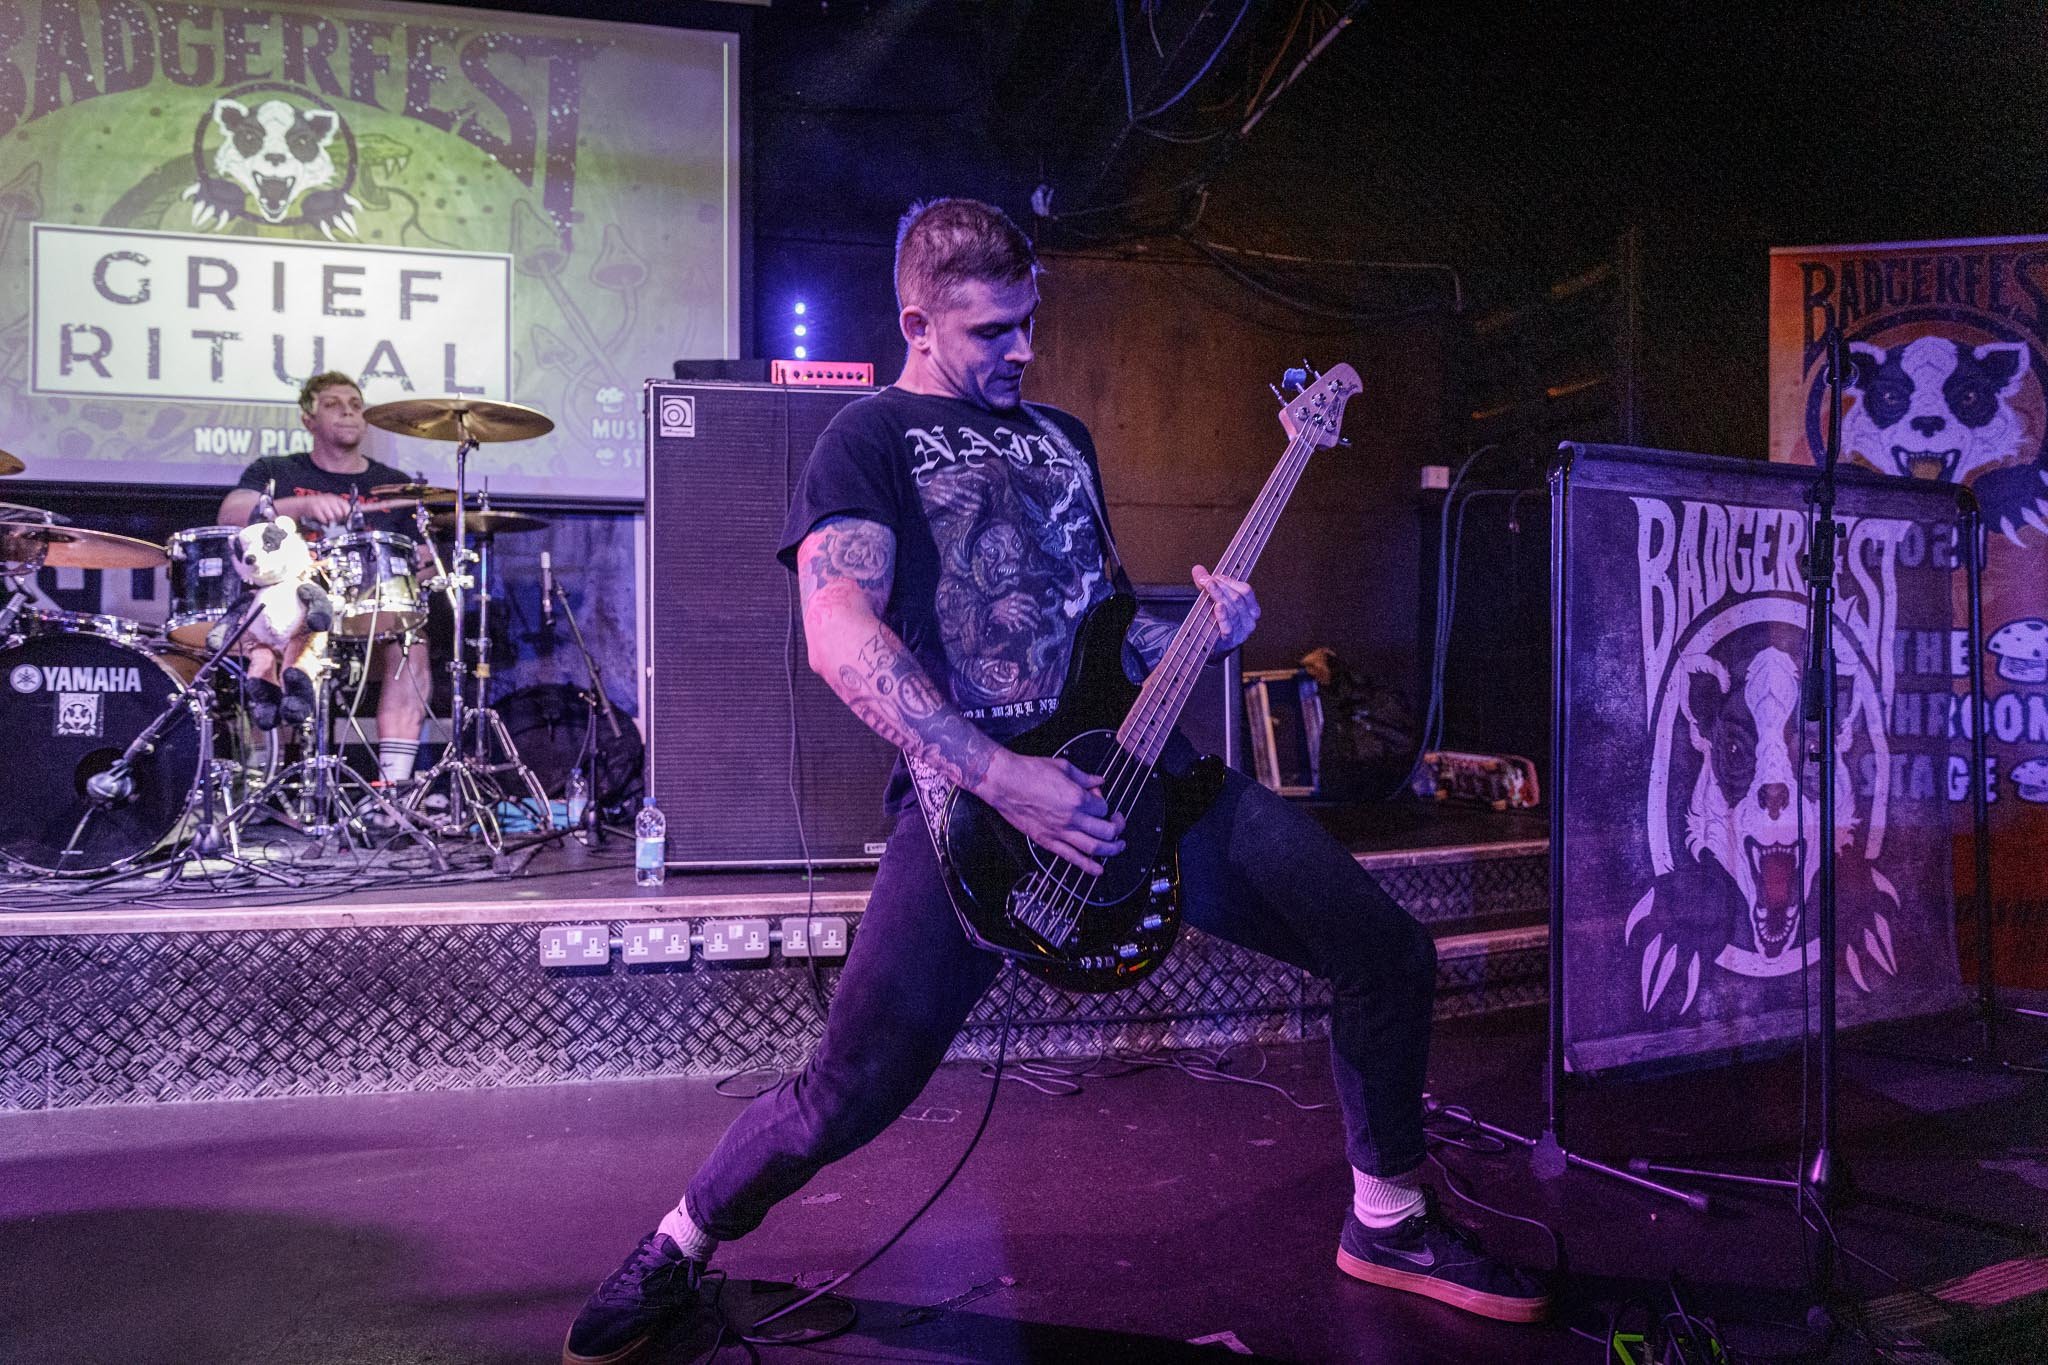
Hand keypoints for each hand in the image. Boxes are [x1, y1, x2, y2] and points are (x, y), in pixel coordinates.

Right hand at [279, 493, 352, 525]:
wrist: (300, 505)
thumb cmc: (317, 507)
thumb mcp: (329, 505)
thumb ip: (339, 509)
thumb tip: (352, 516)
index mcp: (334, 498)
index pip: (347, 507)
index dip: (347, 515)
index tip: (346, 519)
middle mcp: (329, 499)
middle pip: (340, 514)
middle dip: (338, 520)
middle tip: (333, 520)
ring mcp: (321, 503)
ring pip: (332, 517)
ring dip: (329, 521)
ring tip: (325, 519)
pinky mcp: (314, 508)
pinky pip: (323, 519)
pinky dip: (322, 522)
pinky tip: (320, 520)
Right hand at [979, 749, 1126, 874]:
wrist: (1004, 782)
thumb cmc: (1028, 772)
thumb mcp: (1063, 767)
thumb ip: (1085, 777)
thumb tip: (1098, 781)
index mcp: (1077, 798)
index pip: (1103, 807)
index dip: (1103, 802)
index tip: (1097, 798)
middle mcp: (1071, 818)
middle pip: (1106, 831)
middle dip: (1116, 828)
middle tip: (1117, 823)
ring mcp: (1059, 832)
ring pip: (1094, 848)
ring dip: (1111, 850)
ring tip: (1117, 847)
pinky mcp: (1047, 841)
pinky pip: (1072, 858)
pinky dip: (1088, 866)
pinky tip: (1098, 870)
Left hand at [1192, 564, 1258, 654]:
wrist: (1212, 649)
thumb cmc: (1217, 624)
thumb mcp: (1214, 602)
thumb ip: (1207, 586)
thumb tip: (1197, 569)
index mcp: (1251, 609)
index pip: (1246, 591)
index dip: (1230, 581)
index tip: (1214, 577)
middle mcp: (1250, 621)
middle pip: (1237, 599)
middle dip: (1220, 587)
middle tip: (1206, 580)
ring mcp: (1241, 632)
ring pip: (1232, 610)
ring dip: (1218, 596)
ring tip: (1208, 587)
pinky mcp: (1230, 642)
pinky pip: (1228, 628)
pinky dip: (1223, 616)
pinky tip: (1218, 608)